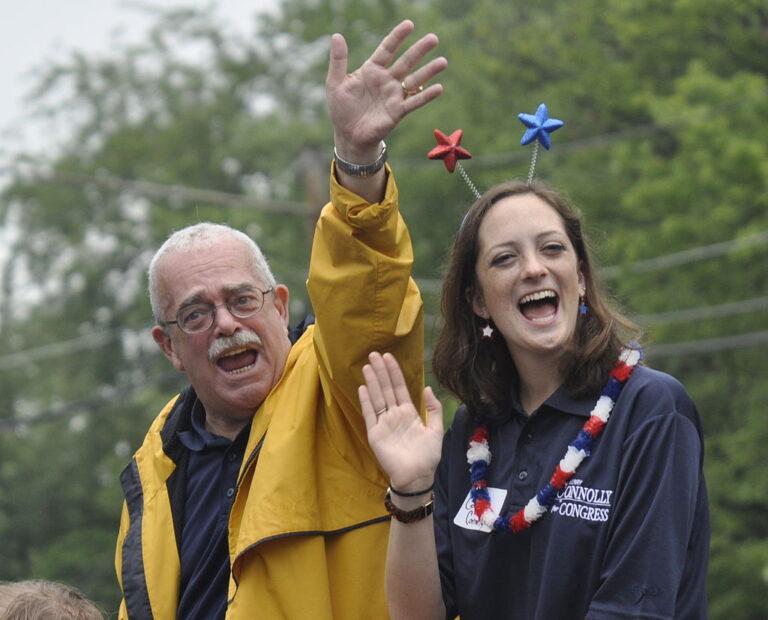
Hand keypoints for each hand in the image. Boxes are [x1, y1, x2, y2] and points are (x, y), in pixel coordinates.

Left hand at [326, 19, 447, 161]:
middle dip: (419, 50)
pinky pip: (414, 102)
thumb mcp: (335, 83)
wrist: (348, 136)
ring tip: (443, 61)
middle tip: (433, 38)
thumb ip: (338, 60)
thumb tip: (337, 35)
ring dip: (429, 71)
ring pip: (414, 80)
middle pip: (406, 61)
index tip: (409, 24)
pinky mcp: (398, 112)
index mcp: (372, 70)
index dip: (398, 37)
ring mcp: (394, 95)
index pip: (387, 49)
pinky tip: (439, 88)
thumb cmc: (341, 109)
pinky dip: (426, 96)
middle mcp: (386, 80)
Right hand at [358, 352, 443, 490]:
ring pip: (377, 398)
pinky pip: (370, 415)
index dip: (394, 372)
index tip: (389, 357)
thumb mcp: (436, 430)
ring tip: (368, 366)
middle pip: (386, 389)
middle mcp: (395, 415)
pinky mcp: (375, 434)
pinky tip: (363, 388)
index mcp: (409, 413)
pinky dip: (366, 402)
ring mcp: (384, 424)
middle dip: (381, 372)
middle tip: (374, 354)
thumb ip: (433, 409)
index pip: (400, 388)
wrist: (417, 477)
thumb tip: (428, 388)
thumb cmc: (428, 456)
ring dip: (372, 382)